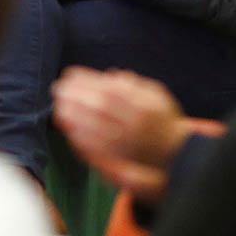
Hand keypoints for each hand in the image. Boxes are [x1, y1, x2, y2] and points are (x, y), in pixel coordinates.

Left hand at [51, 67, 187, 204]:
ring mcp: (129, 143)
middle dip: (76, 96)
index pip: (110, 89)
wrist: (177, 154)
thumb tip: (113, 75)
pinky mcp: (122, 160)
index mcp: (144, 104)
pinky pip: (98, 150)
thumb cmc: (163, 121)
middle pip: (101, 106)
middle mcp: (136, 123)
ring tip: (58, 106)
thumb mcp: (156, 96)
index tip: (70, 75)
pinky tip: (68, 129)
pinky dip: (82, 139)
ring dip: (75, 116)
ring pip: (97, 128)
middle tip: (57, 88)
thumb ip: (136, 85)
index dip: (87, 81)